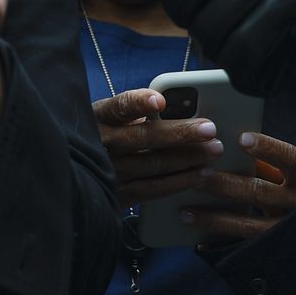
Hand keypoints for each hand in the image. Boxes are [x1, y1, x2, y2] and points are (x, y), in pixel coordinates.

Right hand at [92, 89, 223, 202]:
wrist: (81, 170)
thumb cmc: (109, 134)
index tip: (160, 100)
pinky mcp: (119, 194)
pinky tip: (200, 174)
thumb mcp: (114, 117)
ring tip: (213, 150)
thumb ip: (139, 112)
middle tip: (209, 129)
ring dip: (188, 158)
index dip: (139, 103)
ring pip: (154, 164)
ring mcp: (110, 171)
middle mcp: (103, 144)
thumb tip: (179, 109)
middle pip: (143, 137)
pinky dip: (180, 181)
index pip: (119, 107)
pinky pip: (154, 189)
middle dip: (180, 133)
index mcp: (99, 117)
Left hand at [182, 132, 295, 241]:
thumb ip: (267, 165)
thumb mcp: (293, 179)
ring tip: (185, 211)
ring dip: (213, 217)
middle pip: (259, 192)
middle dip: (225, 184)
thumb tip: (223, 147)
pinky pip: (243, 246)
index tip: (242, 138)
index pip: (290, 159)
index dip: (268, 148)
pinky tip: (196, 242)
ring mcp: (287, 230)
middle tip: (197, 174)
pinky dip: (219, 243)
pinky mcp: (275, 251)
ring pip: (247, 224)